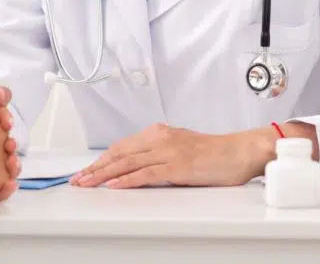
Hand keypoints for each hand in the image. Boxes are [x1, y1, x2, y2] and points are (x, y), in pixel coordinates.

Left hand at [71, 123, 303, 188]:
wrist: (241, 151)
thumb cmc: (216, 153)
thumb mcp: (181, 147)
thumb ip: (159, 153)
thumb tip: (138, 166)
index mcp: (159, 133)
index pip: (122, 147)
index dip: (101, 160)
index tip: (87, 170)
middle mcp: (160, 139)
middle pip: (119, 154)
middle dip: (95, 168)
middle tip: (78, 179)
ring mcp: (168, 151)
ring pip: (127, 163)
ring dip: (103, 174)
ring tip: (87, 183)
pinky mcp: (177, 166)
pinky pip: (146, 173)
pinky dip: (127, 180)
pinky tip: (113, 185)